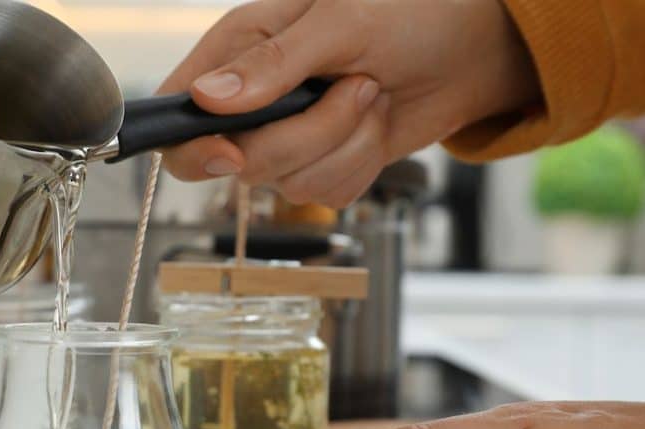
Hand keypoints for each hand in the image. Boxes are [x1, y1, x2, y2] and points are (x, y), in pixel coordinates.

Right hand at [159, 0, 540, 207]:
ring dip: (346, 145)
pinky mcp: (321, 165)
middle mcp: (252, 102)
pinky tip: (375, 122)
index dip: (193, 147)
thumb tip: (206, 99)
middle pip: (241, 164)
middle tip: (352, 86)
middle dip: (306, 137)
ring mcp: (286, 138)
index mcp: (235, 51)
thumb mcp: (337, 22)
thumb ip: (271, 64)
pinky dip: (361, 163)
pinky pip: (326, 194)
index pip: (177, 117)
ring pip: (289, 185)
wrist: (467, 46)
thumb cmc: (405, 10)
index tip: (232, 153)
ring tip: (370, 93)